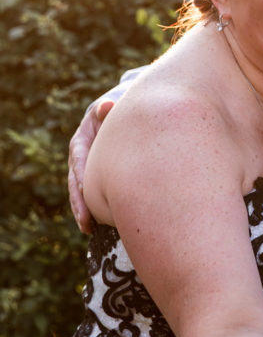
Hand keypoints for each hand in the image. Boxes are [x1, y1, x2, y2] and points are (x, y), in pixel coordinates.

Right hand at [67, 98, 113, 232]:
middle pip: (75, 183)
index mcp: (80, 142)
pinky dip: (90, 212)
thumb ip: (105, 109)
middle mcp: (78, 159)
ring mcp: (83, 171)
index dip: (80, 174)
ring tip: (88, 229)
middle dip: (80, 202)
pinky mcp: (91, 180)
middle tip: (86, 221)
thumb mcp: (108, 109)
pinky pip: (89, 197)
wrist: (113, 118)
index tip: (83, 190)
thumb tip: (106, 106)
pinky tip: (95, 229)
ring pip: (78, 194)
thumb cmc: (112, 114)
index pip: (79, 159)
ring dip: (82, 212)